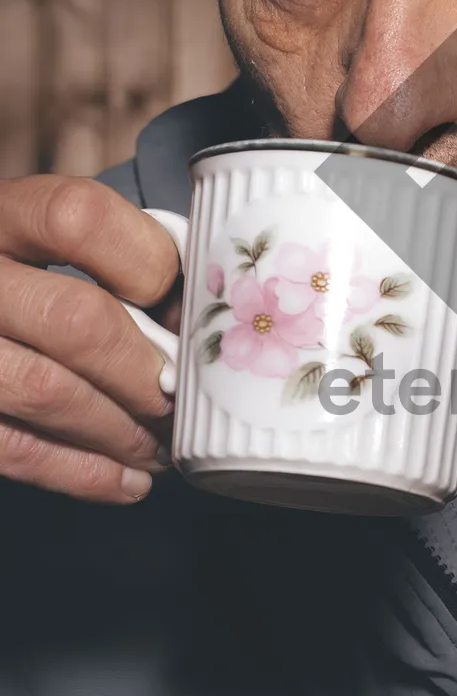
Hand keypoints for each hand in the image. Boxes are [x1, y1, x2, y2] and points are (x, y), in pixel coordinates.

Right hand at [0, 176, 180, 502]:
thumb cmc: (15, 279)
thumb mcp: (39, 241)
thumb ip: (111, 252)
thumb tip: (197, 309)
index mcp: (1, 215)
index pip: (80, 218)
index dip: (149, 265)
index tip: (183, 306)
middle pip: (75, 319)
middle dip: (145, 371)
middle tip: (178, 396)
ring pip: (48, 392)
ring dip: (124, 430)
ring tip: (162, 444)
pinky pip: (15, 450)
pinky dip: (84, 473)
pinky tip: (128, 479)